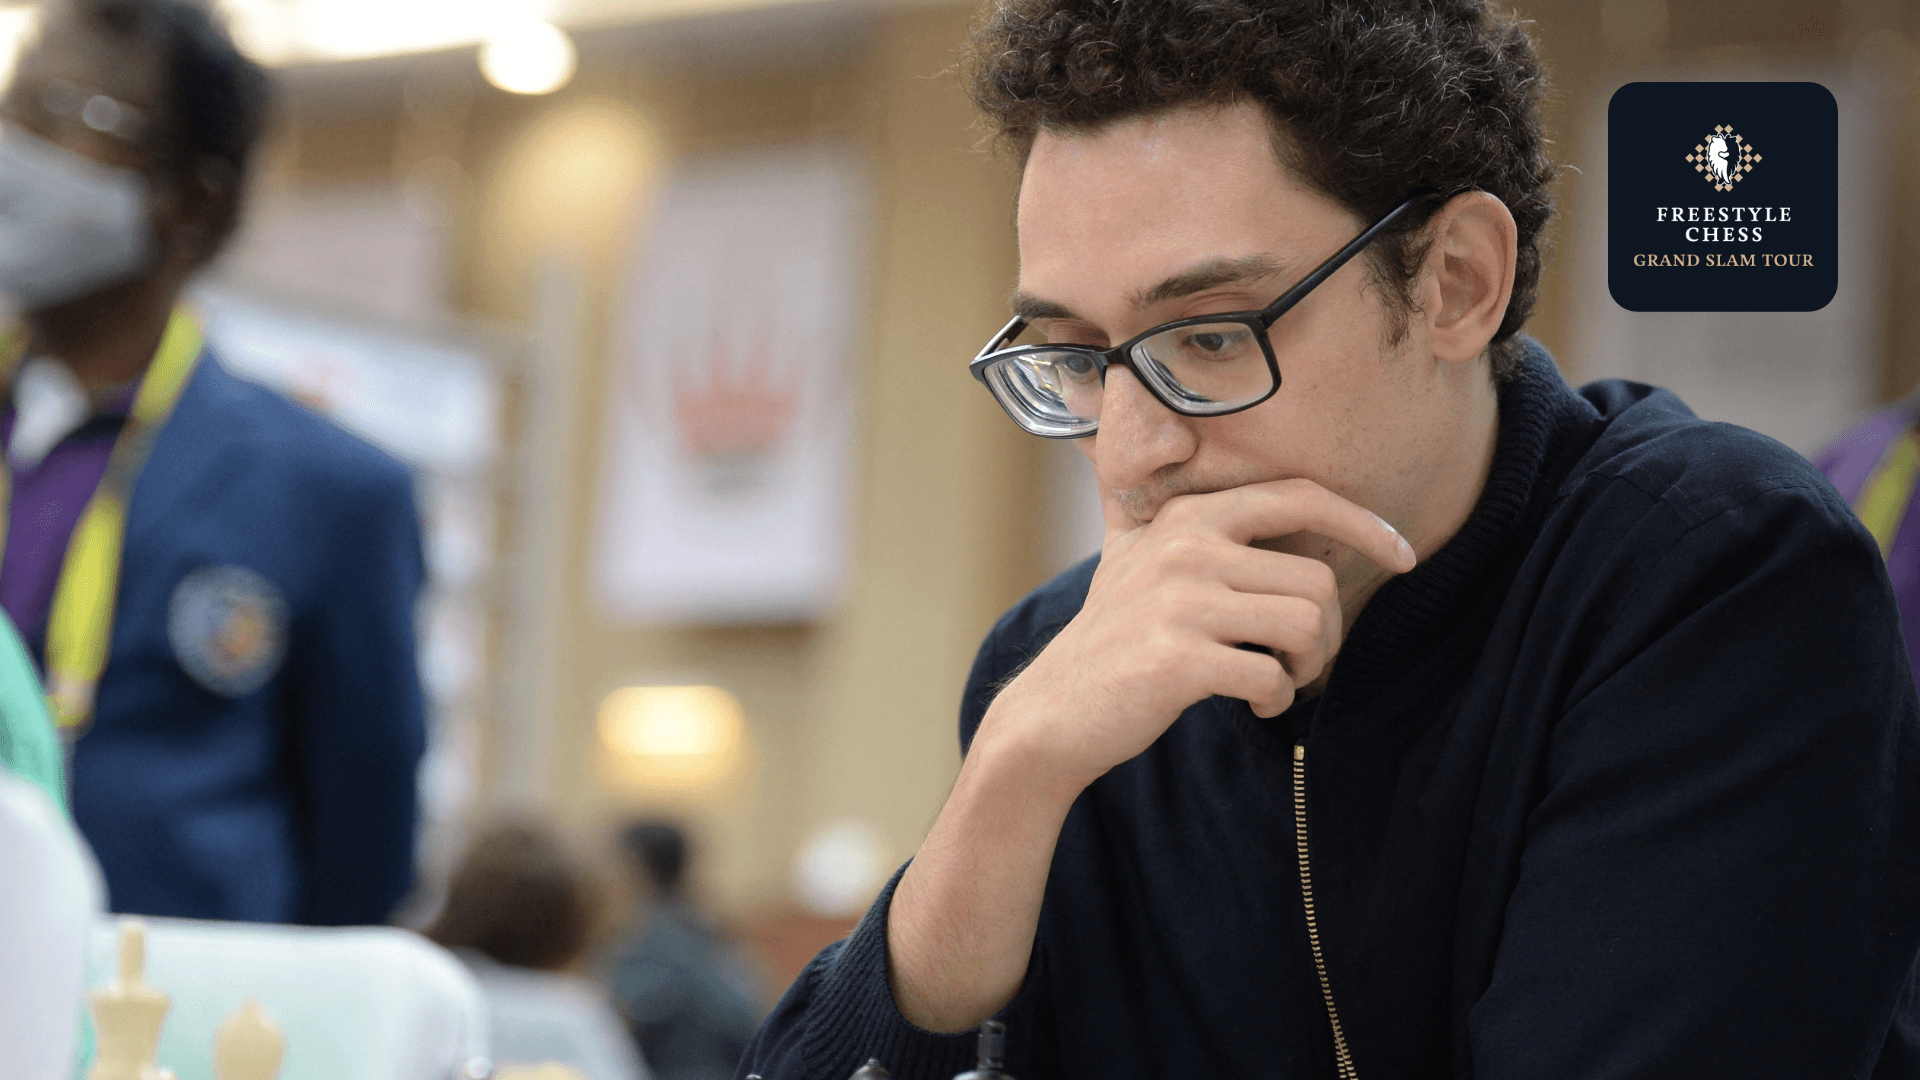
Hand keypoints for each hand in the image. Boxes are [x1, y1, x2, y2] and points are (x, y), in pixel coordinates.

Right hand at [977, 478, 1416, 789]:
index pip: (1301, 498)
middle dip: (1328, 632)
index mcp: (1188, 516)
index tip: (1403, 554)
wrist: (1053, 712)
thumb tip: (1119, 409)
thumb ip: (1146, 497)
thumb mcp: (1128, 552)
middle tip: (1300, 660)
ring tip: (1277, 679)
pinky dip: (1276, 701)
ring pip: (1307, 625)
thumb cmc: (1111, 636)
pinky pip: (1273, 677)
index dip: (1364, 524)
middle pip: (1317, 580)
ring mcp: (1180, 602)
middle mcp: (1185, 548)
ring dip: (1307, 667)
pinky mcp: (1178, 659)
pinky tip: (1252, 704)